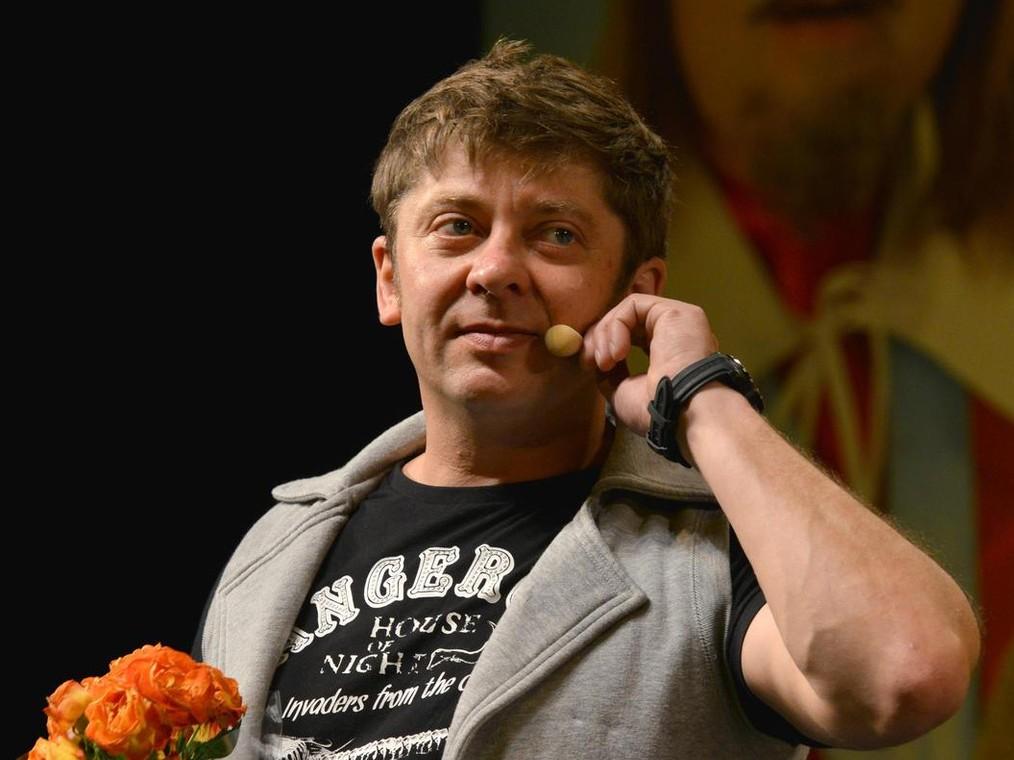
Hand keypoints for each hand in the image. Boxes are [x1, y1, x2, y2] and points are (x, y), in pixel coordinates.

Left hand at [579, 295, 717, 434]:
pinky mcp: (675, 311)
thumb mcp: (623, 392)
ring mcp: (677, 320)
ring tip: (604, 361)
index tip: (588, 366)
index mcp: (669, 354)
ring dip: (605, 333)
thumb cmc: (655, 410)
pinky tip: (617, 352)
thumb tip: (598, 361)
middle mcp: (675, 334)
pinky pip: (634, 306)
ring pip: (628, 311)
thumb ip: (611, 373)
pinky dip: (616, 325)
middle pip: (627, 321)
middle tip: (588, 360)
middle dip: (599, 338)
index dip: (603, 345)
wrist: (681, 411)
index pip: (631, 336)